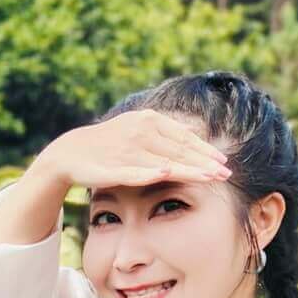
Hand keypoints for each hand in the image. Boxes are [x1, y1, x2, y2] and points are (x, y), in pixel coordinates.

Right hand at [36, 112, 230, 198]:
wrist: (71, 152)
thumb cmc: (109, 142)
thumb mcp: (137, 128)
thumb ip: (164, 131)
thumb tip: (191, 130)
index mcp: (149, 120)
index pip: (183, 138)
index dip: (204, 150)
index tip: (222, 162)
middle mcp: (140, 132)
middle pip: (179, 151)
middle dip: (204, 163)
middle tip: (226, 173)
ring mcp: (126, 150)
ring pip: (164, 162)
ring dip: (188, 170)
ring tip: (209, 177)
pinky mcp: (112, 168)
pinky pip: (135, 173)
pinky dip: (149, 172)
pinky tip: (165, 174)